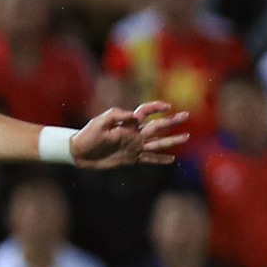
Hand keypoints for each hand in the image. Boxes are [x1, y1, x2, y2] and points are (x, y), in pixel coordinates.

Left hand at [71, 101, 188, 167]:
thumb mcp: (100, 122)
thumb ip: (118, 116)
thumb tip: (136, 117)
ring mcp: (134, 147)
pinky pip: (149, 159)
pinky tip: (171, 159)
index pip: (146, 112)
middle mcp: (134, 134)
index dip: (156, 108)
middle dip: (172, 121)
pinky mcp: (131, 159)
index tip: (167, 107)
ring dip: (172, 140)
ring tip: (186, 137)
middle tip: (187, 115)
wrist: (79, 152)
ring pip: (158, 143)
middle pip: (157, 126)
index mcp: (127, 123)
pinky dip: (160, 159)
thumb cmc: (88, 134)